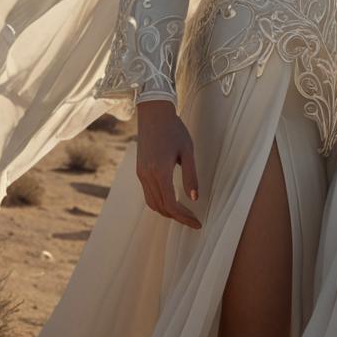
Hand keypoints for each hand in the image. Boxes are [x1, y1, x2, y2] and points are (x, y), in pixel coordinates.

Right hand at [135, 99, 200, 229]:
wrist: (153, 114)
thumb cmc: (174, 129)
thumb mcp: (188, 151)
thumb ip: (191, 176)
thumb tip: (194, 199)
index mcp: (160, 171)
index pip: (171, 204)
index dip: (184, 217)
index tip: (197, 223)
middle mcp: (147, 175)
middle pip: (160, 207)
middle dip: (177, 217)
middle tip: (193, 221)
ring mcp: (141, 174)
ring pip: (152, 203)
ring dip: (167, 212)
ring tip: (183, 214)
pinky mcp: (139, 170)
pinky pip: (148, 194)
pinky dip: (159, 202)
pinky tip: (171, 200)